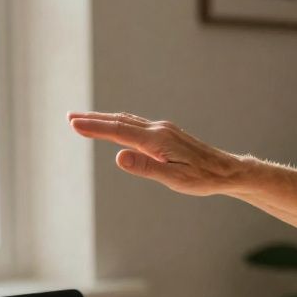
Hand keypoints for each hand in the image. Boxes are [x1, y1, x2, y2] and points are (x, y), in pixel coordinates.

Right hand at [67, 111, 245, 195]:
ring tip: (85, 120)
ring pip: (128, 121)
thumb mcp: (174, 178)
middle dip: (93, 120)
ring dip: (105, 120)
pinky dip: (120, 123)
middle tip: (69, 117)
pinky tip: (115, 126)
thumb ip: (146, 167)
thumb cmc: (202, 179)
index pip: (119, 132)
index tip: (73, 124)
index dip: (95, 128)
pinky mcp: (167, 134)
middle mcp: (159, 130)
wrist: (227, 170)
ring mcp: (163, 130)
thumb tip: (118, 157)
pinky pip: (137, 125)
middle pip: (120, 122)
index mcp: (157, 140)